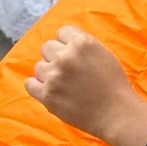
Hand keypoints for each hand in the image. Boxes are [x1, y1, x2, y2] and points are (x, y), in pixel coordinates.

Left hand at [25, 25, 146, 145]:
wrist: (116, 113)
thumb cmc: (113, 85)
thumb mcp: (103, 55)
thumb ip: (82, 46)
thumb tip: (63, 42)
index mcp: (83, 43)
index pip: (62, 32)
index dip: (67, 44)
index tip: (73, 55)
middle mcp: (66, 56)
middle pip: (47, 47)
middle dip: (56, 58)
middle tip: (69, 72)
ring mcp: (55, 76)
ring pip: (39, 67)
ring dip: (48, 74)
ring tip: (64, 85)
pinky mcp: (47, 94)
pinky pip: (30, 84)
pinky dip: (37, 87)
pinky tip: (49, 91)